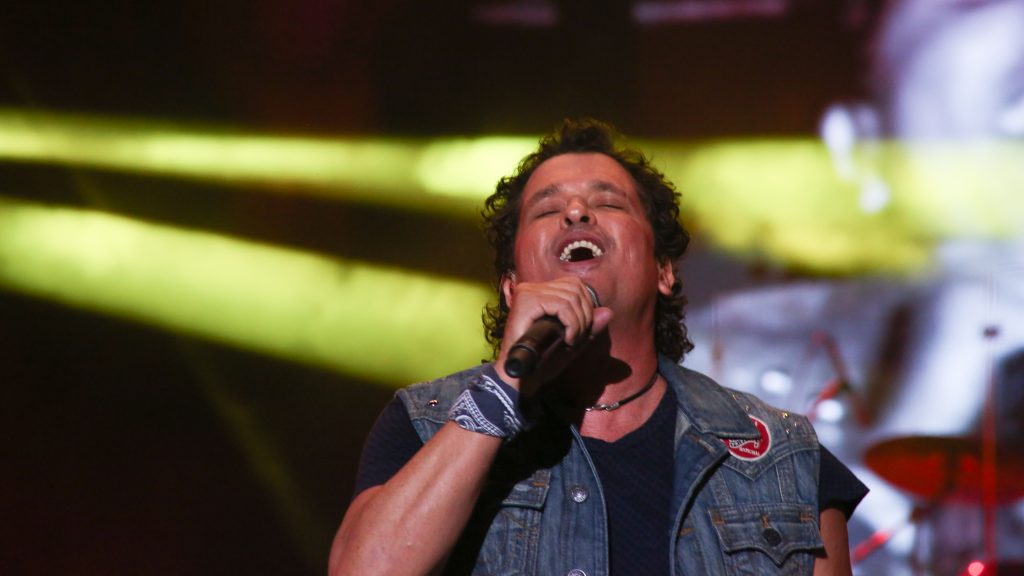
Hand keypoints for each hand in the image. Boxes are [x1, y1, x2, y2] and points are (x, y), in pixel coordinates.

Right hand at [496, 276, 612, 393]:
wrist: (520, 378)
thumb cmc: (542, 361)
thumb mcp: (571, 342)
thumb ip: (589, 327)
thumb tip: (608, 311)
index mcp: (540, 292)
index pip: (574, 285)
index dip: (586, 306)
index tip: (581, 331)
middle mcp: (531, 288)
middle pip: (575, 287)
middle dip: (585, 315)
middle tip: (577, 338)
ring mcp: (527, 292)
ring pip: (570, 296)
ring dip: (578, 322)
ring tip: (571, 341)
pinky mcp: (526, 301)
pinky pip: (561, 305)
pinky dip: (571, 323)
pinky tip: (567, 340)